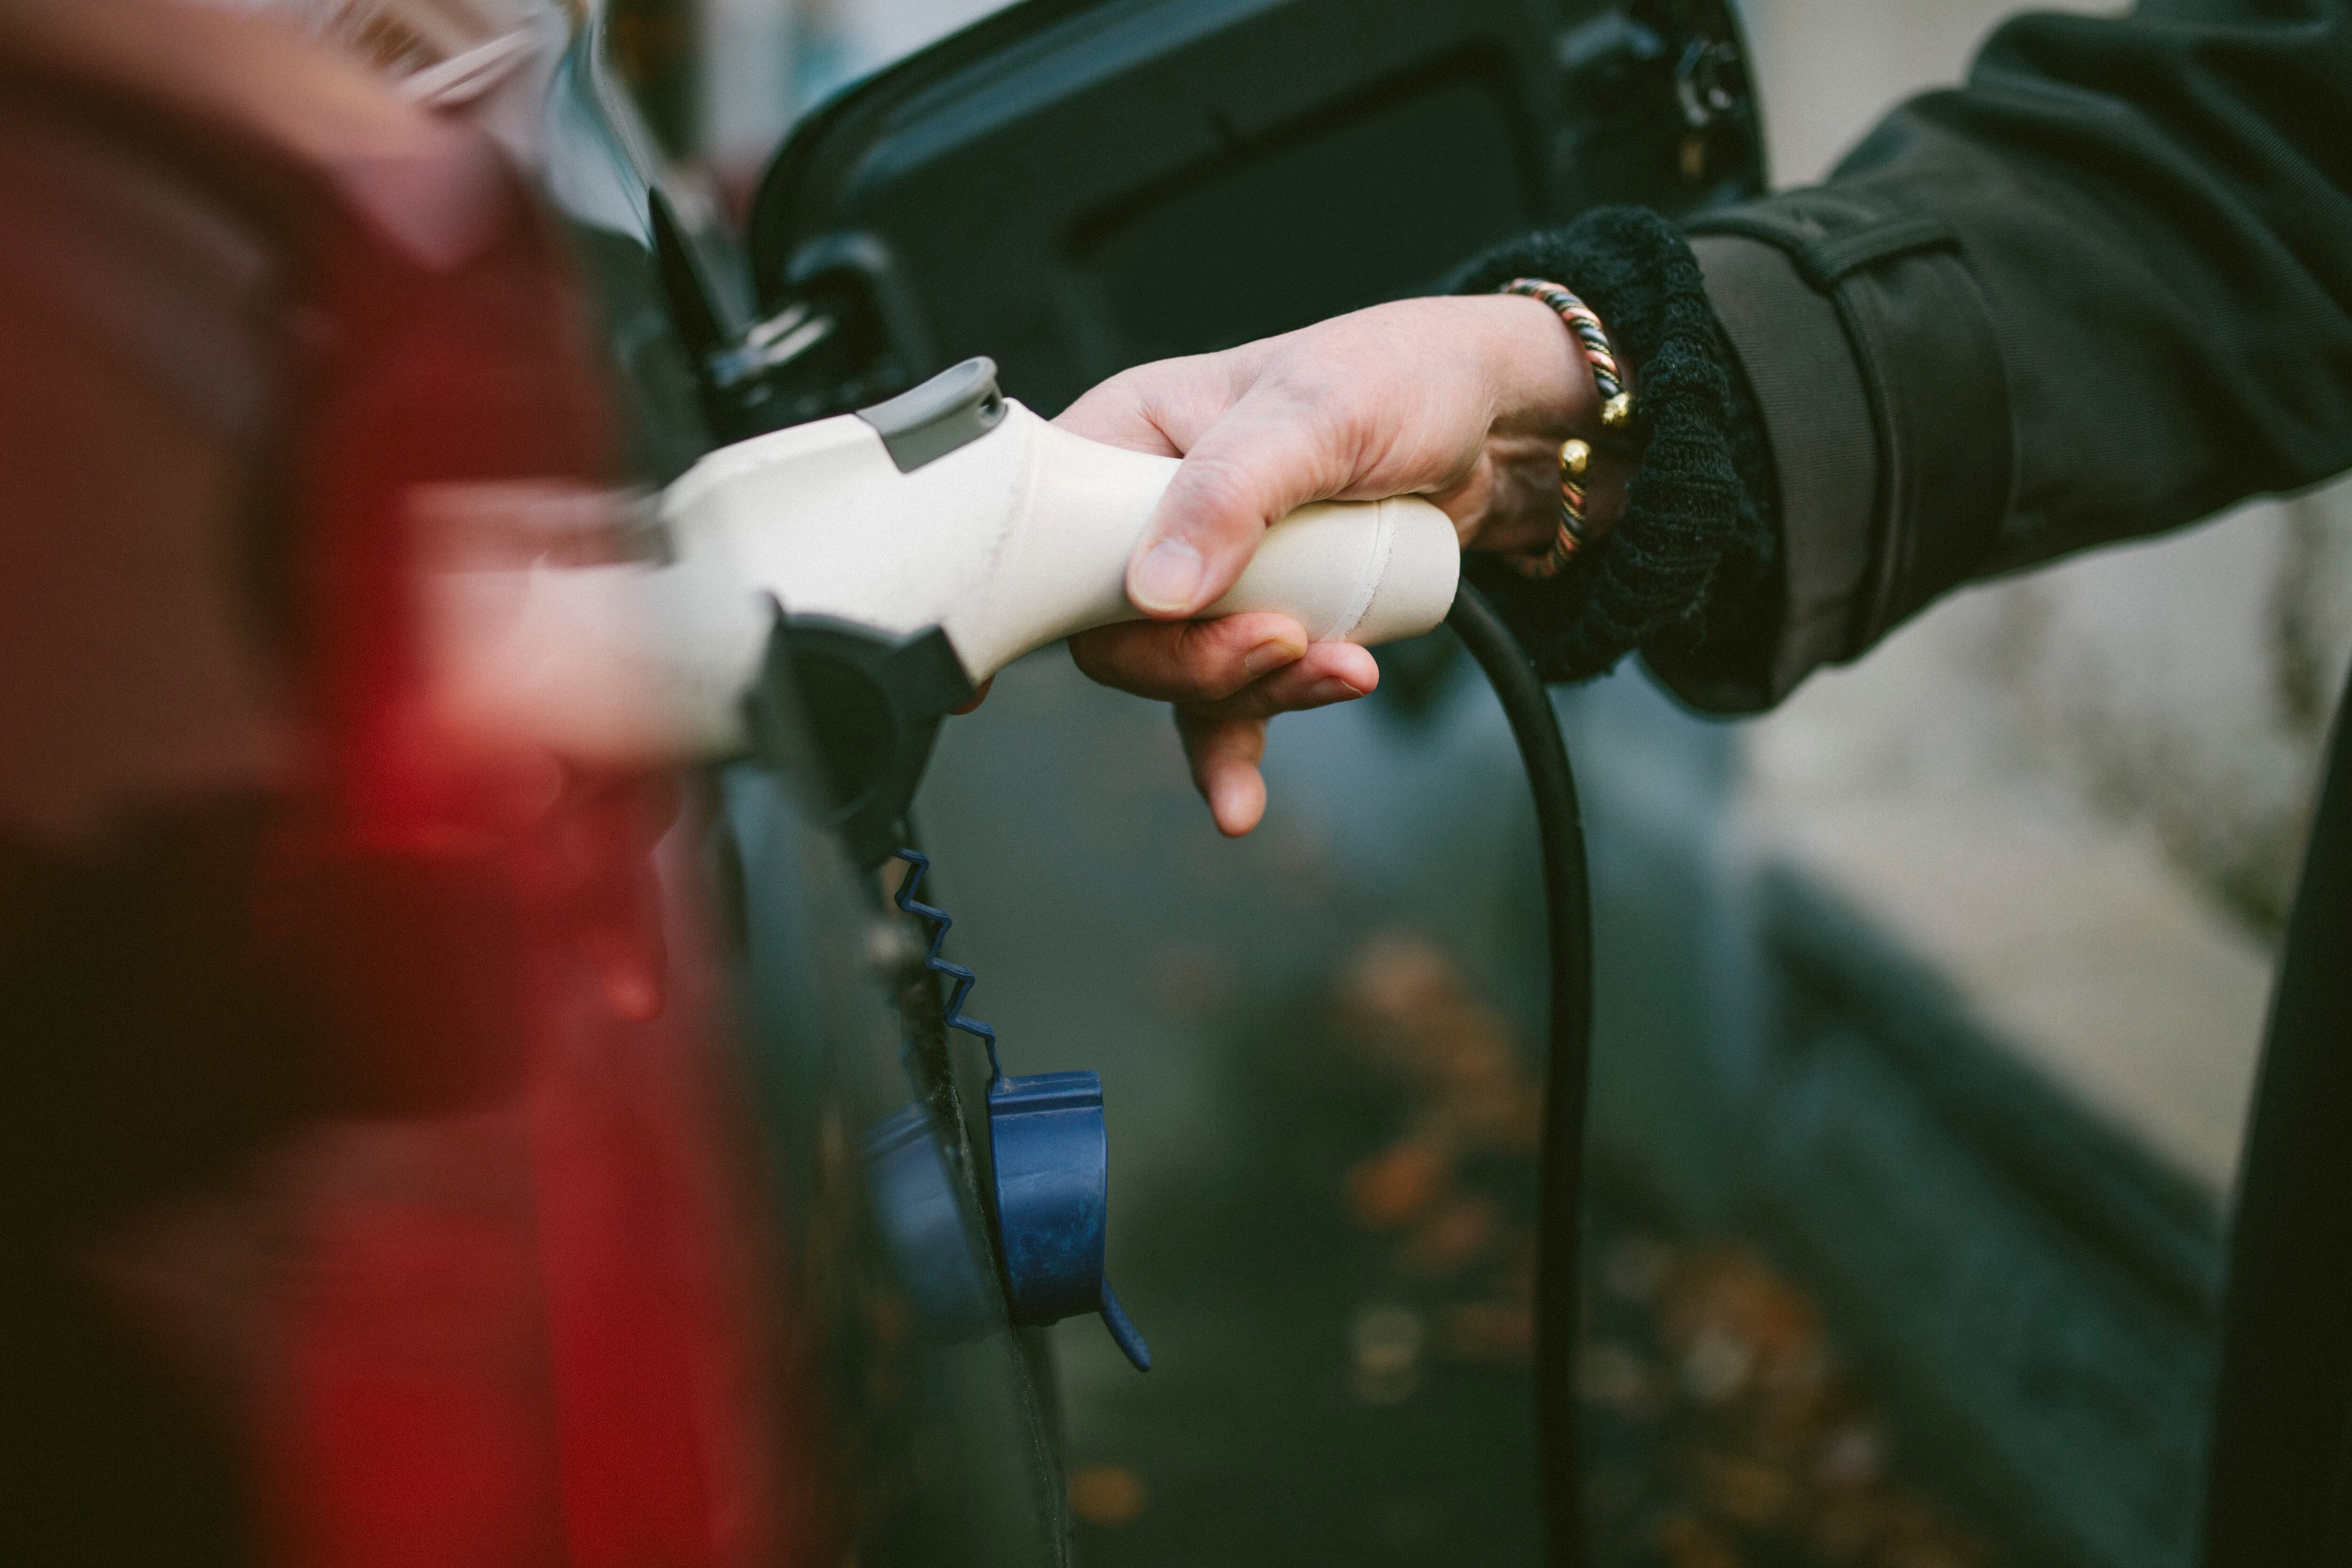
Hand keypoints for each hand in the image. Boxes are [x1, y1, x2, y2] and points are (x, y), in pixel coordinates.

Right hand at [1055, 294, 1630, 834]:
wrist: (1499, 428)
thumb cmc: (1402, 377)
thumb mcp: (1316, 414)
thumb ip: (1230, 493)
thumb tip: (1158, 589)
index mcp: (1133, 435)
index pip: (1051, 529)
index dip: (1051, 593)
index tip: (1099, 634)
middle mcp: (1155, 510)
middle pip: (1115, 626)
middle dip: (1197, 657)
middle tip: (1281, 639)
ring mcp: (1207, 575)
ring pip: (1180, 673)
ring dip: (1256, 691)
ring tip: (1344, 666)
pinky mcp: (1259, 622)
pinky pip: (1221, 706)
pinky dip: (1233, 752)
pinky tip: (1241, 799)